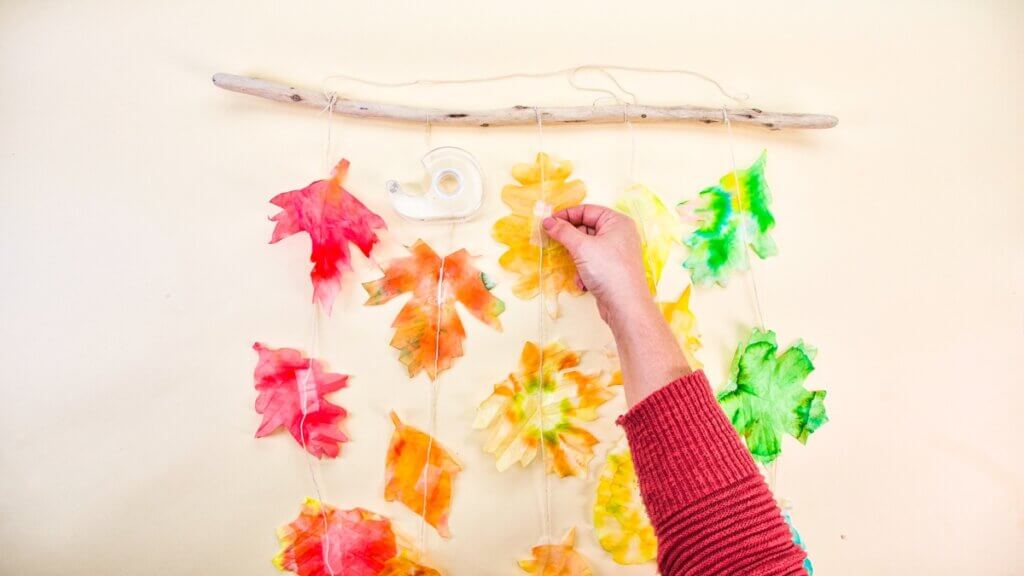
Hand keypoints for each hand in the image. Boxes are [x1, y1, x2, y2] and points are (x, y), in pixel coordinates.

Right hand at [542, 204, 653, 325]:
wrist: (625, 306)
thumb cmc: (610, 272)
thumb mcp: (582, 247)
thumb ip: (563, 231)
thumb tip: (549, 222)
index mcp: (617, 222)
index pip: (587, 210)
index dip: (566, 215)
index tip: (549, 222)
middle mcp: (619, 235)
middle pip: (586, 228)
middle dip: (570, 240)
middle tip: (554, 243)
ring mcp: (615, 252)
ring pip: (586, 247)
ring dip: (575, 258)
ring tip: (574, 266)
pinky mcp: (611, 269)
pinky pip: (591, 262)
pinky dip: (582, 270)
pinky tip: (582, 281)